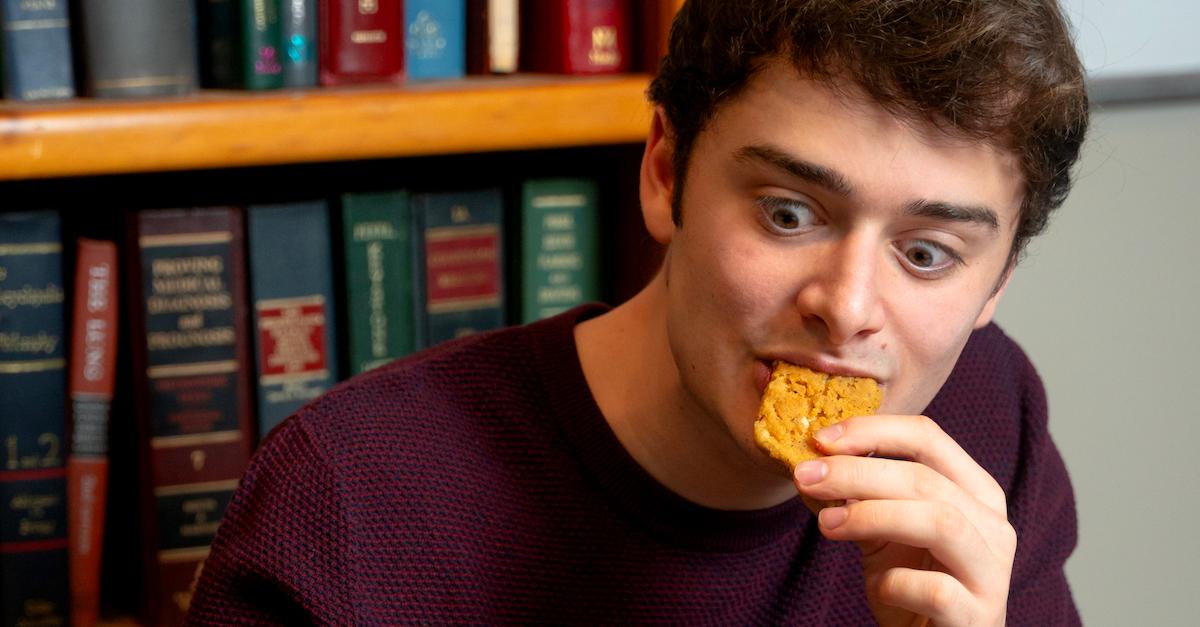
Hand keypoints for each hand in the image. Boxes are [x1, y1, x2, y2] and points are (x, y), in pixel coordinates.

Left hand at [793, 415, 1015, 625]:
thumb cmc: (910, 585)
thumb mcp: (880, 533)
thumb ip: (854, 498)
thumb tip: (808, 465)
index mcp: (974, 492)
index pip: (928, 438)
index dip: (872, 430)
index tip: (820, 439)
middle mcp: (993, 526)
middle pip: (926, 479)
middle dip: (857, 472)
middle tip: (806, 476)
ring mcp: (991, 574)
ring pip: (941, 523)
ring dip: (873, 516)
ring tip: (826, 525)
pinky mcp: (977, 619)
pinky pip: (937, 590)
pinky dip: (898, 583)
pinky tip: (879, 587)